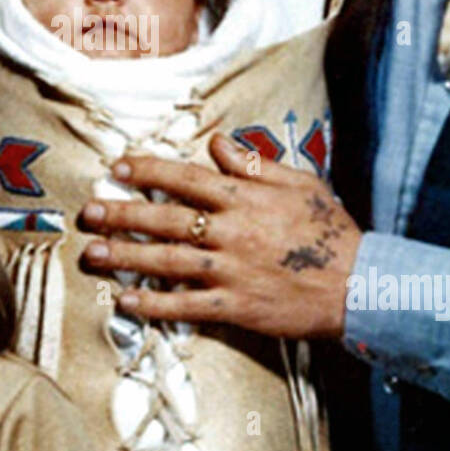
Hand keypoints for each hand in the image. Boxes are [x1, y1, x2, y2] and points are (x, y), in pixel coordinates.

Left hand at [79, 132, 361, 338]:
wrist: (361, 285)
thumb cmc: (331, 232)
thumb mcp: (300, 183)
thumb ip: (255, 164)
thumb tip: (217, 144)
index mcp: (244, 198)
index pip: (185, 178)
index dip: (147, 171)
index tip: (117, 168)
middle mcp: (230, 231)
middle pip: (164, 218)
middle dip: (122, 214)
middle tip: (88, 211)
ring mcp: (229, 270)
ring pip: (166, 261)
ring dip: (125, 256)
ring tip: (92, 254)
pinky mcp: (234, 306)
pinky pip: (185, 305)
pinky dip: (153, 304)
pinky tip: (125, 300)